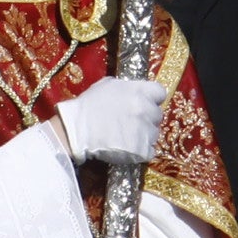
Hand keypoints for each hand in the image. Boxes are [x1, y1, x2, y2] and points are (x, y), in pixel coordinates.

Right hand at [52, 72, 166, 166]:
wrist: (77, 130)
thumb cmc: (89, 106)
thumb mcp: (108, 85)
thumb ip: (127, 87)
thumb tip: (133, 91)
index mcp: (140, 91)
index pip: (160, 93)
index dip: (153, 99)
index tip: (145, 104)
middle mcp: (146, 110)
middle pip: (157, 115)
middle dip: (147, 119)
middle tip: (132, 123)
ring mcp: (145, 131)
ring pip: (154, 134)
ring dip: (144, 136)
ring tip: (127, 137)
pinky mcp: (141, 150)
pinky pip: (150, 151)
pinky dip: (142, 152)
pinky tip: (129, 149)